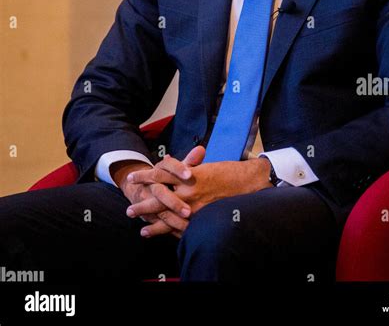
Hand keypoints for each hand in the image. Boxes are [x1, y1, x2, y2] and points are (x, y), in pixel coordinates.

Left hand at [128, 155, 271, 237]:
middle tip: (130, 210)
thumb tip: (172, 162)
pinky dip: (172, 232)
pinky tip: (166, 238)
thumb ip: (188, 166)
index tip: (132, 177)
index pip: (159, 174)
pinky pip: (184, 226)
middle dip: (143, 204)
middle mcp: (187, 189)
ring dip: (154, 223)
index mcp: (186, 173)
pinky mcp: (202, 215)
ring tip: (142, 229)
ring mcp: (194, 204)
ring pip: (168, 215)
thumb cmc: (227, 170)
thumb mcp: (204, 165)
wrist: (247, 180)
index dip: (145, 177)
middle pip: (158, 198)